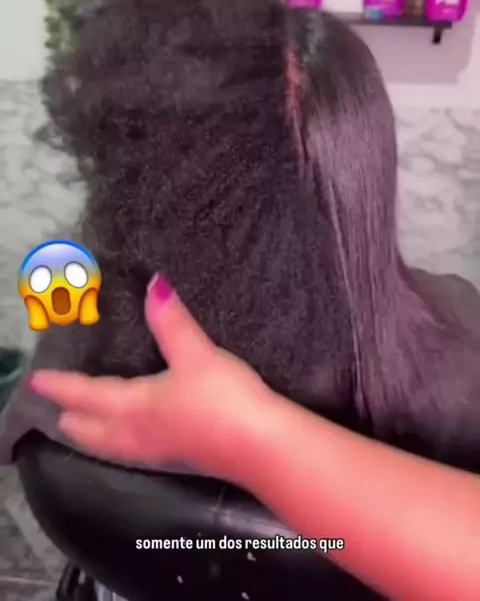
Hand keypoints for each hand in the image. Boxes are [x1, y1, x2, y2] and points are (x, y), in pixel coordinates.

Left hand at [29, 275, 273, 483]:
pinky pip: (131, 450)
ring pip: (111, 445)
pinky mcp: (180, 456)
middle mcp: (138, 433)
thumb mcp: (196, 353)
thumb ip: (172, 321)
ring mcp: (158, 449)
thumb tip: (154, 284)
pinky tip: (130, 437)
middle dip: (72, 418)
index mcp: (134, 407)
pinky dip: (116, 441)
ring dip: (92, 434)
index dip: (62, 386)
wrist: (260, 446)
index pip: (88, 396)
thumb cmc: (221, 400)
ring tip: (83, 425)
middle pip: (93, 430)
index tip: (37, 381)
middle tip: (57, 409)